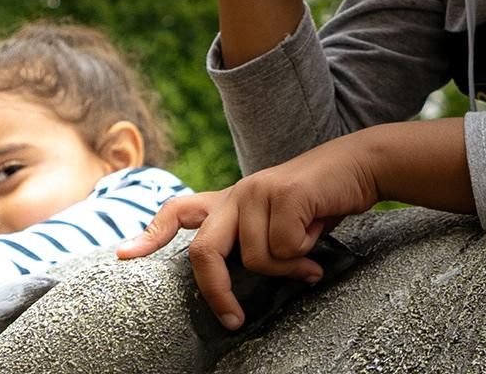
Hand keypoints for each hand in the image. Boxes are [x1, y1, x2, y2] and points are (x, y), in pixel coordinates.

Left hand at [116, 135, 379, 329]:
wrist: (360, 166)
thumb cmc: (320, 201)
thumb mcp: (280, 221)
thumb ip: (257, 242)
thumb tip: (246, 281)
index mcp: (231, 199)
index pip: (178, 210)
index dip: (151, 234)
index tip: (125, 255)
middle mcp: (238, 192)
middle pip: (204, 252)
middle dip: (217, 292)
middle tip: (234, 320)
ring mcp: (259, 190)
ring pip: (256, 259)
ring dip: (289, 267)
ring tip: (310, 247)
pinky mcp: (285, 194)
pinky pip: (284, 250)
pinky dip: (305, 255)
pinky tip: (320, 233)